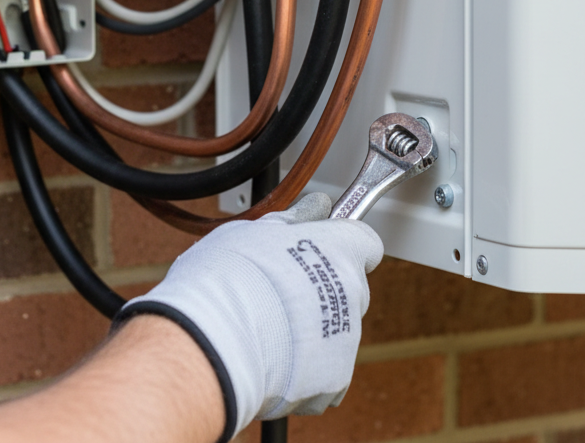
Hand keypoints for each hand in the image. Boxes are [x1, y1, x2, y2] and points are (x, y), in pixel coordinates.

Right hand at [116, 194, 383, 440]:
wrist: (218, 342)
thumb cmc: (231, 278)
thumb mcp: (256, 231)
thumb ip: (293, 219)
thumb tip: (316, 205)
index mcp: (340, 250)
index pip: (365, 241)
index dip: (342, 244)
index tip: (320, 248)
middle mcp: (353, 293)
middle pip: (351, 287)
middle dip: (324, 287)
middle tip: (284, 289)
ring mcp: (347, 339)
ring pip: (336, 329)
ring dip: (312, 328)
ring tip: (268, 327)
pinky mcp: (334, 379)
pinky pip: (325, 370)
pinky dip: (306, 368)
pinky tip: (272, 357)